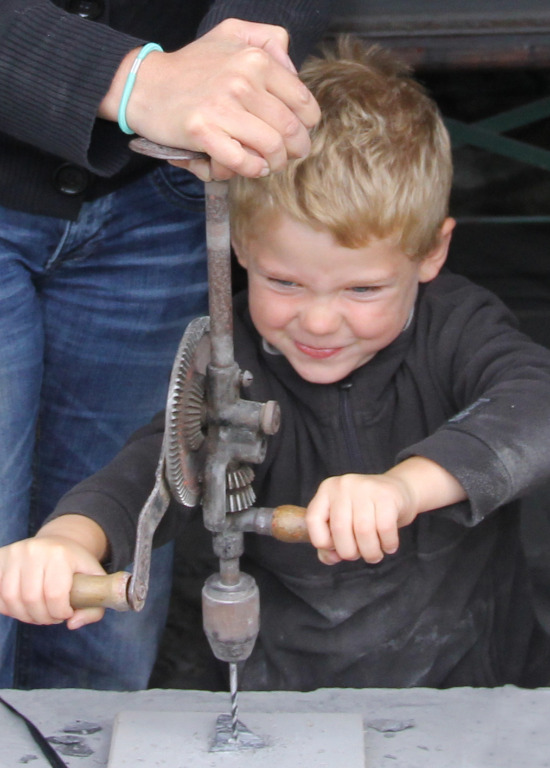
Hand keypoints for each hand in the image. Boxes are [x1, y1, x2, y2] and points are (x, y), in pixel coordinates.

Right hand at [0, 536, 106, 628]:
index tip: (67, 613)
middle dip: (43, 617)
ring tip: (38, 613)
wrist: (57, 543)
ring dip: (25, 615)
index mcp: (60, 554)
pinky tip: (23, 606)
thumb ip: (93, 608)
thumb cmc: (75, 566)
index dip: (60, 612)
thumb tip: (72, 624)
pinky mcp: (0, 558)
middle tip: (52, 617)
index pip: (55, 594)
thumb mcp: (94, 581)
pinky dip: (9, 607)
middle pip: (31, 599)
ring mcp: (14, 553)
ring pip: (11, 598)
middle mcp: (35, 550)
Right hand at [102, 19, 320, 179]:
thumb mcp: (231, 34)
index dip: (307, 126)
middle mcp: (242, 80)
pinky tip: (249, 167)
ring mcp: (222, 107)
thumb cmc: (192, 65)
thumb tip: (292, 68)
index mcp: (255, 59)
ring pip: (272, 148)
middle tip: (287, 156)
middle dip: (295, 150)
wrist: (144, 85)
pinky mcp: (203, 132)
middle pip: (291, 130)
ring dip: (275, 163)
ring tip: (268, 164)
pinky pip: (243, 161)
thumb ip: (268, 39)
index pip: (303, 102)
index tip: (298, 134)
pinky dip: (251, 170)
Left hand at [306, 473, 416, 565]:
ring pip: (363, 530)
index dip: (322, 541)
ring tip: (375, 555)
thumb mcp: (345, 520)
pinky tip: (389, 546)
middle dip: (350, 552)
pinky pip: (384, 528)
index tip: (336, 549)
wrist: (400, 490)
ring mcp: (365, 487)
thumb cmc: (368, 511)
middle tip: (361, 556)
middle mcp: (343, 485)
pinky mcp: (387, 495)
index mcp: (327, 489)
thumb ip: (330, 542)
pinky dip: (387, 544)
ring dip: (370, 552)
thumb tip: (330, 558)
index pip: (313, 519)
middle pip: (339, 529)